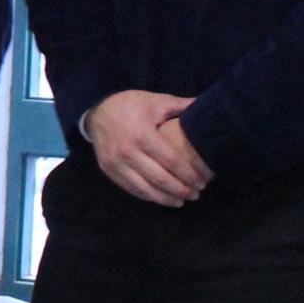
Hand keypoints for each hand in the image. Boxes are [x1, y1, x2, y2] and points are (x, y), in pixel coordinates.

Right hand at [84, 89, 211, 206]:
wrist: (97, 111)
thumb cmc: (130, 105)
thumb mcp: (156, 101)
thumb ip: (181, 105)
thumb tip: (207, 104)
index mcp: (142, 134)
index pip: (170, 161)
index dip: (187, 174)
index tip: (201, 182)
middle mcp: (128, 151)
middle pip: (159, 178)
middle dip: (180, 190)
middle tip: (195, 195)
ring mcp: (116, 163)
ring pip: (144, 188)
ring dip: (165, 198)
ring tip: (181, 201)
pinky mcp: (108, 170)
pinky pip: (131, 188)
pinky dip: (148, 196)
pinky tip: (161, 198)